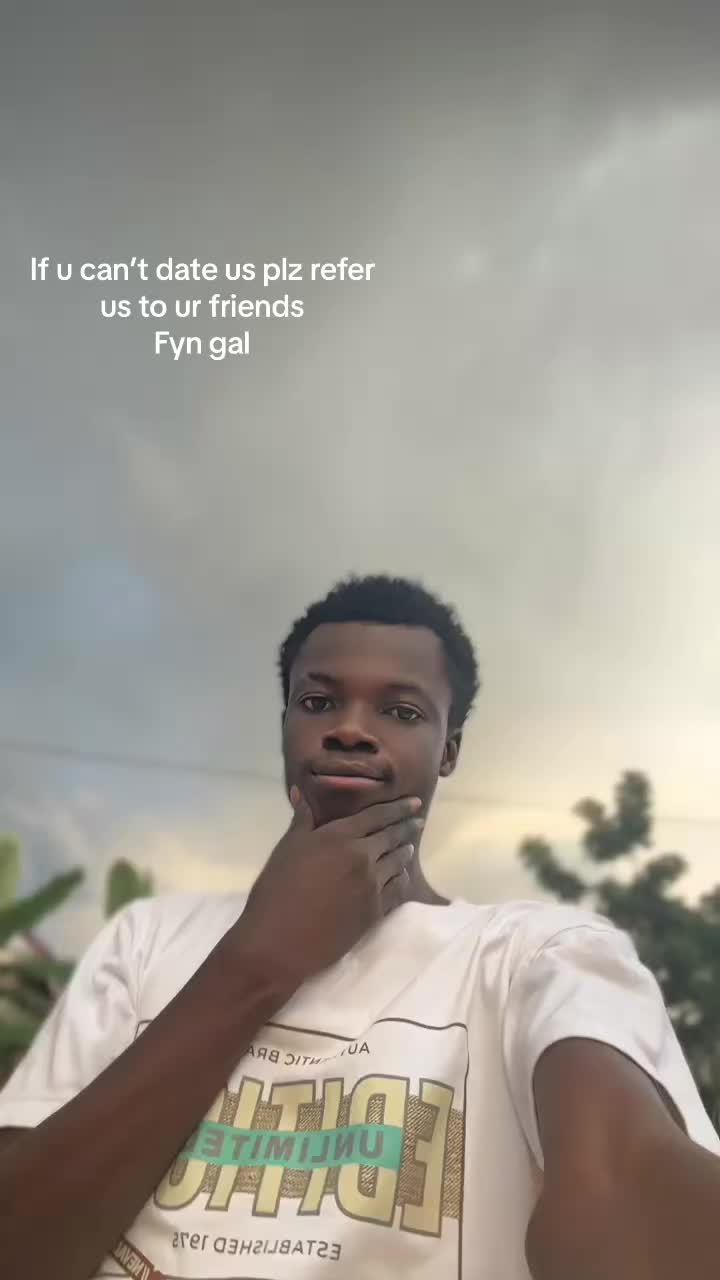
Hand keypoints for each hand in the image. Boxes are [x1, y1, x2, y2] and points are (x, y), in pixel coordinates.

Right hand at [230, 788, 423, 986]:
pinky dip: (402, 880)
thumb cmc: (277, 889)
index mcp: (340, 836)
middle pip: (393, 837)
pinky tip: (403, 877)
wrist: (280, 939)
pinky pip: (398, 890)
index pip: (378, 816)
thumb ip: (302, 819)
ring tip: (409, 847)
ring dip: (405, 852)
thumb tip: (301, 792)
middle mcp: (362, 856)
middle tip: (419, 819)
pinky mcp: (374, 912)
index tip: (415, 802)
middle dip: (408, 826)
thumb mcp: (287, 848)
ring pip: (398, 863)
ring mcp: (372, 885)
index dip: (398, 808)